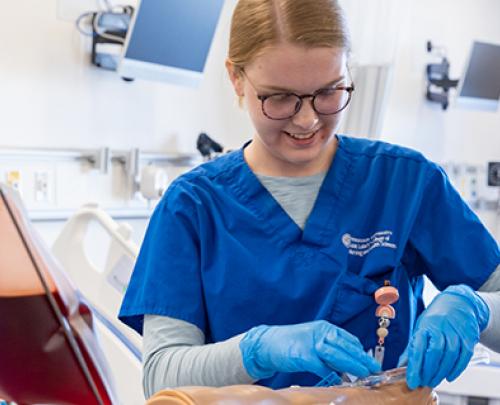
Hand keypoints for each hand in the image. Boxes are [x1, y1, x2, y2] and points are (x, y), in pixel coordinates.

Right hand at [239, 320, 380, 380]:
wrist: (267, 344)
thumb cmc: (292, 344)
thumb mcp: (313, 341)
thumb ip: (329, 349)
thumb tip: (348, 363)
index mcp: (324, 328)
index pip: (348, 339)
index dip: (360, 351)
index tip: (371, 362)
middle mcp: (320, 333)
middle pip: (345, 346)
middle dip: (361, 358)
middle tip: (374, 369)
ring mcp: (311, 343)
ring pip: (337, 354)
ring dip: (352, 365)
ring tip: (364, 373)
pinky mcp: (303, 355)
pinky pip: (322, 367)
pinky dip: (332, 374)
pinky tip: (340, 380)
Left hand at [404, 284, 488, 388]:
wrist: (457, 303)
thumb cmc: (435, 318)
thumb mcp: (420, 328)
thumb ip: (413, 347)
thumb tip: (401, 365)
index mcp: (425, 326)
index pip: (418, 348)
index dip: (414, 366)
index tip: (412, 381)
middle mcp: (440, 328)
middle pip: (434, 353)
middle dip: (428, 371)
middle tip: (424, 382)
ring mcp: (456, 332)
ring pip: (450, 355)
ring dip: (441, 372)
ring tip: (434, 381)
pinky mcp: (468, 337)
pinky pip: (464, 356)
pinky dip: (457, 369)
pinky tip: (449, 377)